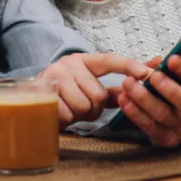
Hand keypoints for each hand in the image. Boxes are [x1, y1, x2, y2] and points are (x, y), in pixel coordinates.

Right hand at [38, 53, 153, 128]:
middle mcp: (69, 63)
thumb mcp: (91, 88)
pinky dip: (66, 120)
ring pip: (84, 106)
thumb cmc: (68, 96)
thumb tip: (149, 76)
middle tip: (82, 106)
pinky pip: (68, 115)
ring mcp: (55, 75)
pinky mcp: (43, 91)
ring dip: (79, 115)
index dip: (129, 66)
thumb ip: (118, 87)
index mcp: (84, 60)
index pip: (110, 60)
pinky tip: (59, 113)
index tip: (147, 73)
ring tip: (70, 109)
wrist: (30, 102)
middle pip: (98, 95)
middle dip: (94, 109)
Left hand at [116, 42, 180, 147]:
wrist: (174, 120)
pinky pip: (148, 127)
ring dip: (144, 99)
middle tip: (153, 75)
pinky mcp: (164, 140)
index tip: (172, 58)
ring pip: (163, 115)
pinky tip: (123, 99)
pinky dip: (134, 113)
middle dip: (170, 89)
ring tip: (128, 83)